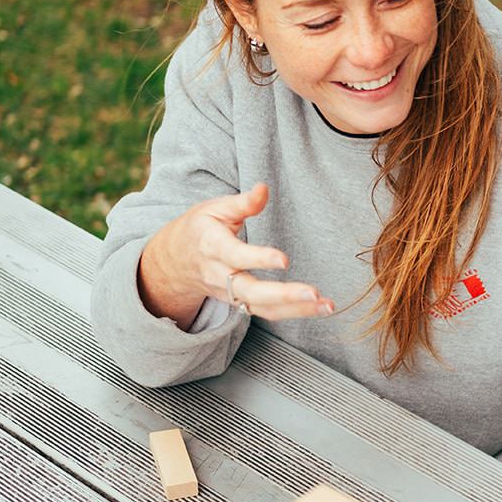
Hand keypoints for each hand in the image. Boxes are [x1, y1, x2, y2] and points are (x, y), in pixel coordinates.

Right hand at [138, 183, 334, 326]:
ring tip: (327, 305)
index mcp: (212, 247)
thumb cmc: (201, 229)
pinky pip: (269, 313)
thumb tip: (264, 188)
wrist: (174, 262)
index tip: (284, 260)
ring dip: (297, 310)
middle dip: (283, 295)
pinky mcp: (242, 303)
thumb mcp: (215, 209)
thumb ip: (243, 202)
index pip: (235, 256)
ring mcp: (231, 294)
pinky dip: (295, 312)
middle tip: (313, 293)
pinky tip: (321, 307)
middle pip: (251, 292)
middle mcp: (221, 276)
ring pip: (263, 308)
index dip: (258, 258)